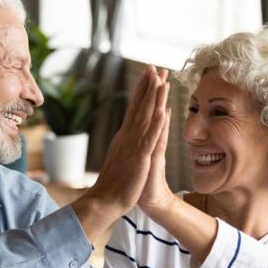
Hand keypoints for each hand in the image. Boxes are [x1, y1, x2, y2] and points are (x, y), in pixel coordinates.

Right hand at [72, 67, 169, 239]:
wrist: (104, 201)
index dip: (142, 90)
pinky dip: (156, 124)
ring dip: (153, 98)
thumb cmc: (114, 184)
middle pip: (139, 107)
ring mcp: (133, 146)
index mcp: (125, 137)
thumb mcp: (122, 159)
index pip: (135, 108)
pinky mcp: (139, 158)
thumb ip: (125, 145)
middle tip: (154, 66)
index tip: (149, 74)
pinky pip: (149, 138)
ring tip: (161, 80)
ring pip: (145, 117)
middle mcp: (127, 137)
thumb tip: (127, 134)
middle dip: (148, 86)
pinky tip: (162, 111)